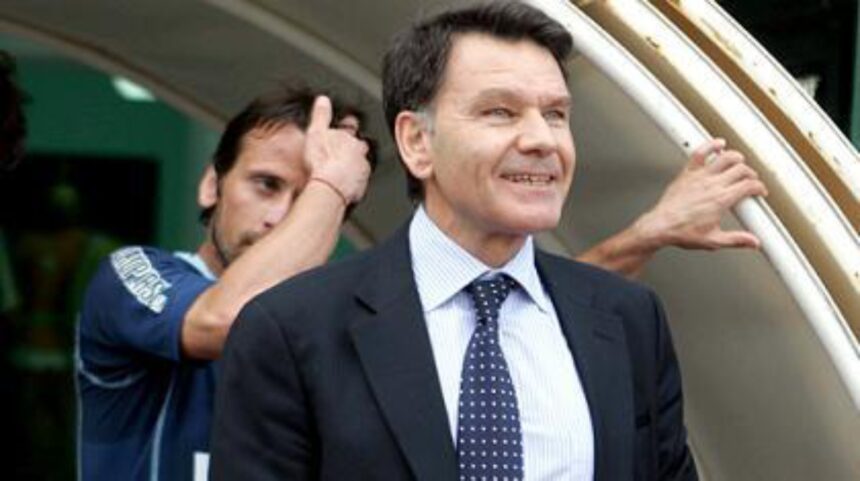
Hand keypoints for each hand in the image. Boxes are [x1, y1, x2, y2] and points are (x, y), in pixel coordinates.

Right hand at [303, 96, 370, 203]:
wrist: (330, 187)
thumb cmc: (322, 160)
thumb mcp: (316, 132)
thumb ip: (321, 115)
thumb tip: (323, 99)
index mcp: (349, 138)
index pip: (352, 128)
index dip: (349, 126)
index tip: (347, 125)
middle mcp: (359, 153)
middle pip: (359, 147)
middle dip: (353, 148)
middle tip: (341, 152)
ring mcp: (362, 170)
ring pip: (360, 165)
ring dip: (353, 166)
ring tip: (341, 171)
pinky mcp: (361, 187)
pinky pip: (358, 183)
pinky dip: (352, 183)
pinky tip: (342, 186)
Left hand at [635, 138, 767, 249]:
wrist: (660, 226)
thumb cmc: (681, 232)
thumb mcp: (713, 240)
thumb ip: (736, 240)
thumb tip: (752, 242)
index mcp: (721, 200)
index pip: (749, 186)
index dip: (759, 187)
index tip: (759, 191)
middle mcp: (712, 185)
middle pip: (740, 169)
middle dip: (750, 174)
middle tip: (750, 180)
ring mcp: (699, 177)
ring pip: (724, 157)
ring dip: (736, 157)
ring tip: (740, 162)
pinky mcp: (687, 173)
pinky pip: (699, 153)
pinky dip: (710, 145)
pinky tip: (718, 144)